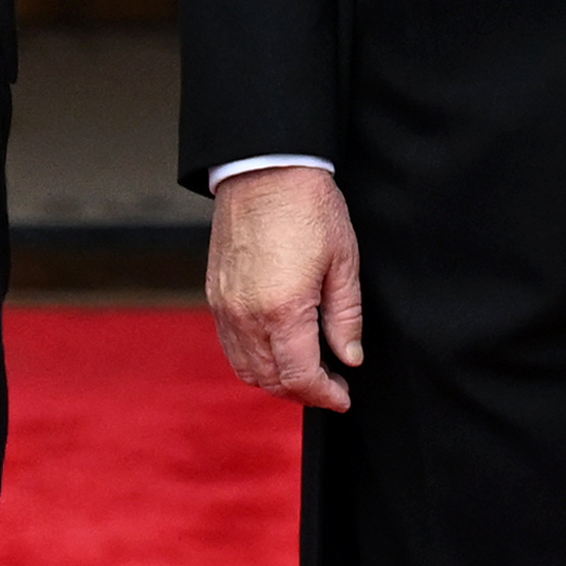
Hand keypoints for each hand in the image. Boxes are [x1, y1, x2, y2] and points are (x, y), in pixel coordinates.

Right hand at [205, 165, 363, 410]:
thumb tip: (350, 357)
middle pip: (271, 380)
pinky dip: (254, 360)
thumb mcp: (343, 262)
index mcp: (283, 309)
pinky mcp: (215, 295)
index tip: (343, 397)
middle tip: (330, 386)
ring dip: (276, 380)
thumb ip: (345, 318)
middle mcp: (247, 315)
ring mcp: (225, 307)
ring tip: (306, 371)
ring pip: (246, 368)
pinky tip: (278, 349)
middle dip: (303, 393)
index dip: (324, 395)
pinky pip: (231, 345)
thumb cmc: (309, 208)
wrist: (264, 169)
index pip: (300, 377)